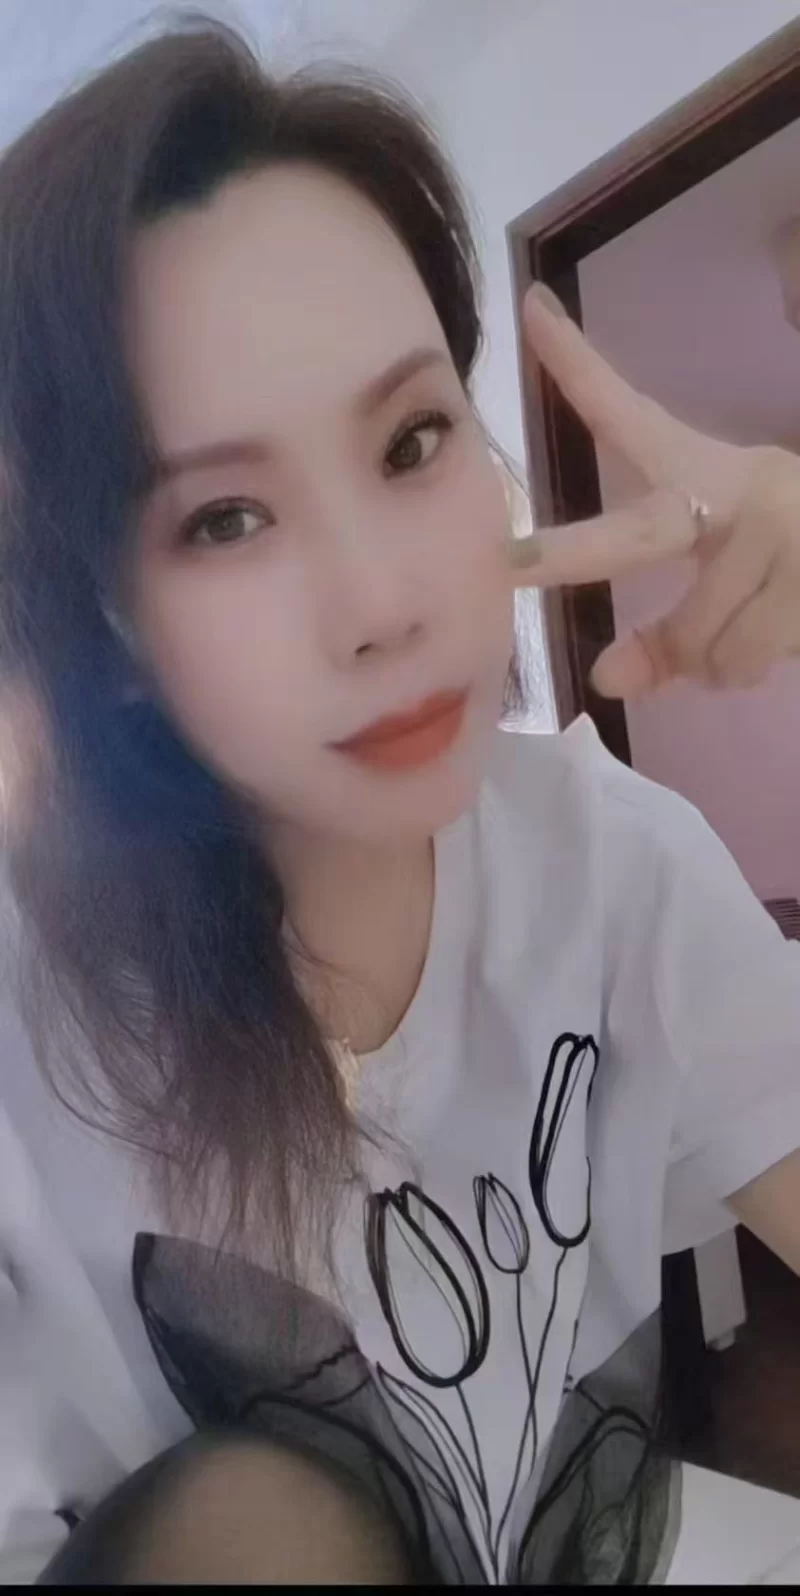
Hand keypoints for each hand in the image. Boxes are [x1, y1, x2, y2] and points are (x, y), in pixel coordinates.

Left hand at [513, 283, 799, 698]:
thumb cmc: (799, 574)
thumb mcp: (731, 593)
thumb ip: (667, 639)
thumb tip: (608, 682)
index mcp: (715, 471)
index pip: (632, 416)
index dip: (578, 367)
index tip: (525, 306)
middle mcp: (746, 488)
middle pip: (641, 534)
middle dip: (568, 552)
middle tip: (510, 564)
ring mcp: (786, 530)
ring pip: (697, 640)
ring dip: (709, 664)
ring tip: (749, 634)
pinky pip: (739, 663)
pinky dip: (741, 675)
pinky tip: (778, 639)